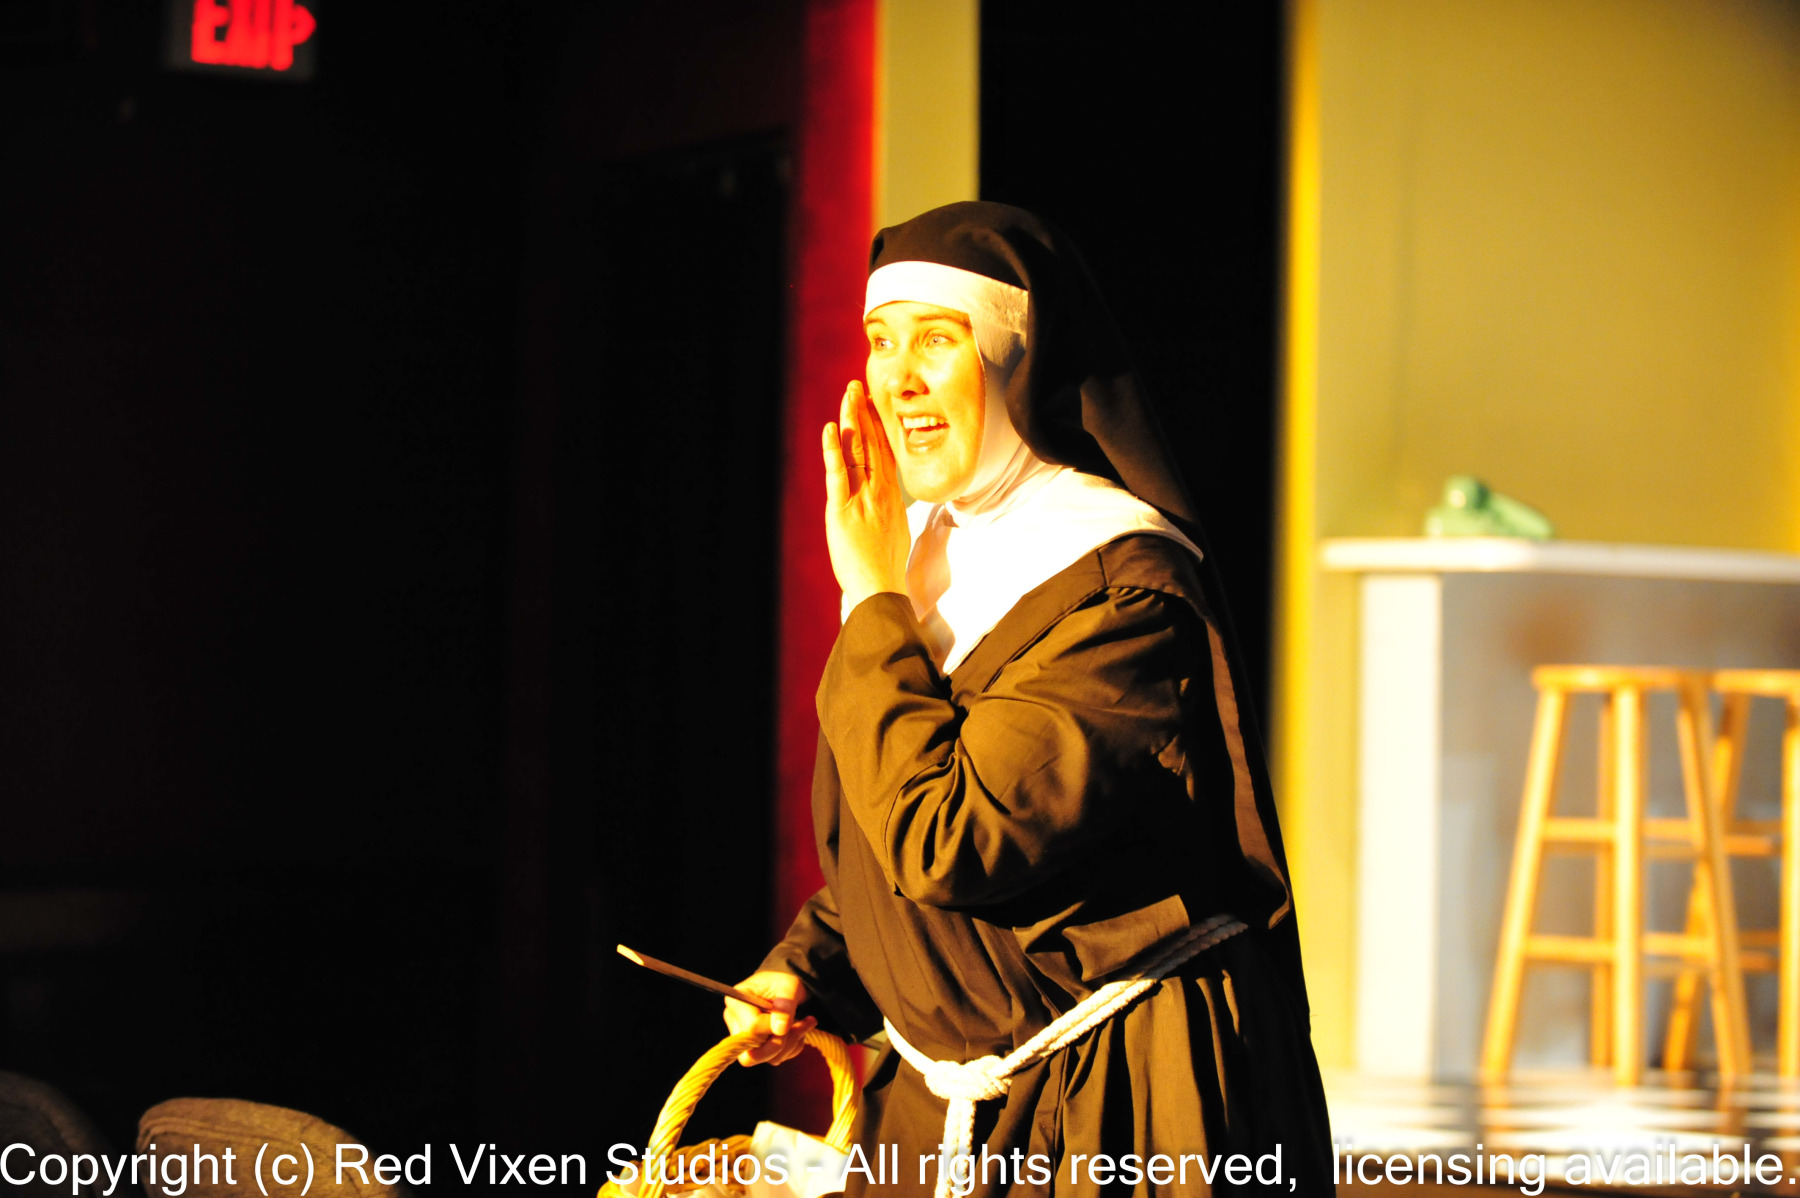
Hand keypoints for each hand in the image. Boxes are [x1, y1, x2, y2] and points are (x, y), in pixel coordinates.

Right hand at [723, 970, 815, 1066]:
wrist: (787, 989)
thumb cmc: (785, 983)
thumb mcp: (789, 986)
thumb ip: (785, 1005)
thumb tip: (779, 1029)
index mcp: (736, 1003)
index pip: (751, 1028)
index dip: (773, 1027)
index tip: (789, 1015)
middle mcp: (735, 1023)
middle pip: (752, 1053)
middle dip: (780, 1044)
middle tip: (799, 1026)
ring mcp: (745, 1039)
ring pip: (766, 1059)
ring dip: (791, 1044)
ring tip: (803, 1024)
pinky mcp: (756, 1048)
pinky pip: (775, 1059)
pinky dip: (791, 1048)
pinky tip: (798, 1031)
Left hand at [821, 381, 908, 610]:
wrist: (881, 588)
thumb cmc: (887, 566)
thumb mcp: (895, 530)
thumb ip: (888, 509)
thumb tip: (887, 501)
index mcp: (891, 496)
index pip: (885, 452)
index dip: (879, 426)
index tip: (875, 404)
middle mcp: (880, 492)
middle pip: (873, 444)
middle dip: (865, 413)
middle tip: (858, 386)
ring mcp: (863, 498)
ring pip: (858, 451)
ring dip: (852, 420)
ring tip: (848, 394)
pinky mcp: (843, 510)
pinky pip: (838, 474)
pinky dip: (834, 450)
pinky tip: (832, 429)